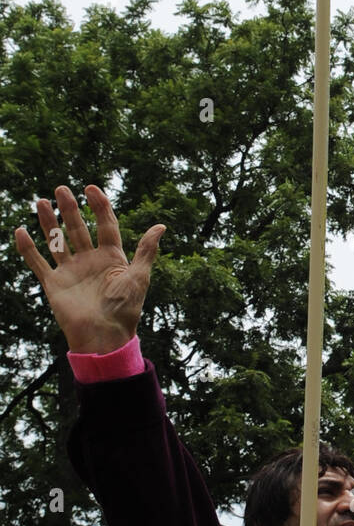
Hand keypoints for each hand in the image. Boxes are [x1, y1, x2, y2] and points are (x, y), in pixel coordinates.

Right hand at [14, 184, 163, 353]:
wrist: (104, 336)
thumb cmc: (125, 308)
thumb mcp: (139, 276)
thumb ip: (146, 250)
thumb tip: (161, 226)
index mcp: (111, 257)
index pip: (105, 224)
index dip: (99, 206)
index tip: (91, 188)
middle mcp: (89, 260)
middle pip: (78, 228)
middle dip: (69, 208)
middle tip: (61, 188)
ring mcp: (70, 271)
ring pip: (56, 241)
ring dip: (47, 222)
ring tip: (39, 201)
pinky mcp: (54, 284)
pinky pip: (38, 263)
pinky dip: (28, 249)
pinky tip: (20, 231)